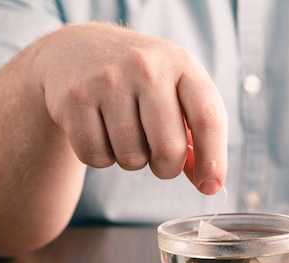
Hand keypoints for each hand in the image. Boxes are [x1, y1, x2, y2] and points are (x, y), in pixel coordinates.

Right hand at [33, 22, 226, 193]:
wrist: (77, 49)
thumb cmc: (140, 81)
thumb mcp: (174, 91)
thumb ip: (195, 134)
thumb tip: (208, 183)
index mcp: (181, 64)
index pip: (208, 118)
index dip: (213, 160)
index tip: (211, 187)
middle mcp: (146, 67)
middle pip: (169, 149)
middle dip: (167, 168)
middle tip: (160, 161)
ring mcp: (107, 81)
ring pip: (132, 158)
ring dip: (132, 160)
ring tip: (125, 134)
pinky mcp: (74, 99)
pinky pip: (96, 157)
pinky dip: (101, 157)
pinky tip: (100, 131)